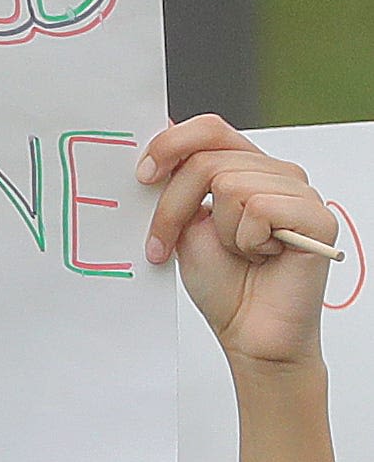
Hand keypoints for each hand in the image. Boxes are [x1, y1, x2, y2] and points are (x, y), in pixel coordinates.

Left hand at [141, 115, 337, 375]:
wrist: (249, 332)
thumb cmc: (223, 283)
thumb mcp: (185, 224)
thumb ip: (178, 181)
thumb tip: (160, 130)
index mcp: (245, 169)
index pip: (210, 129)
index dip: (171, 144)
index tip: (142, 176)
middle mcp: (276, 175)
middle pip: (208, 160)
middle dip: (175, 207)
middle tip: (167, 242)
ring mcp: (301, 194)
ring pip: (232, 183)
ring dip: (221, 230)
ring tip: (238, 253)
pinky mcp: (317, 218)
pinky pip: (260, 207)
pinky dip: (247, 240)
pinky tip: (262, 257)